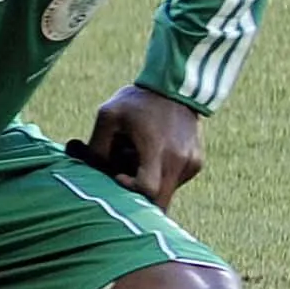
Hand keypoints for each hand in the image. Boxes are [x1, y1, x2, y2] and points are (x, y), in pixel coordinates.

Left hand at [80, 87, 206, 209]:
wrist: (175, 88)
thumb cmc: (136, 102)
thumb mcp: (108, 117)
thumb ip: (97, 147)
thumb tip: (93, 173)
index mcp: (157, 150)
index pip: (148, 190)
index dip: (130, 191)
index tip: (118, 176)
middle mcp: (179, 161)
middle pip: (160, 200)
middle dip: (139, 198)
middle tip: (122, 182)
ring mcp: (191, 163)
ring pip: (168, 192)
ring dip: (151, 185)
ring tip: (137, 159)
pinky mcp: (197, 163)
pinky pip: (175, 181)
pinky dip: (161, 176)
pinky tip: (152, 155)